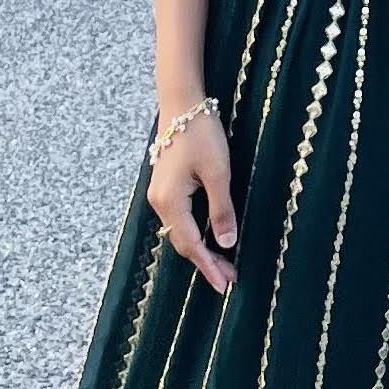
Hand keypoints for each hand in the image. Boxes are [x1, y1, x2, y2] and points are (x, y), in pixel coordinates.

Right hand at [149, 106, 236, 293]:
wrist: (182, 103)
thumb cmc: (201, 134)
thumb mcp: (218, 172)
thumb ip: (222, 209)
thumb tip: (226, 243)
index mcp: (170, 201)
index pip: (191, 244)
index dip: (208, 266)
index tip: (225, 285)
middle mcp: (159, 202)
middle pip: (183, 242)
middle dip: (206, 262)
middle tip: (229, 279)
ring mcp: (160, 195)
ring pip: (181, 232)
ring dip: (201, 249)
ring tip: (223, 263)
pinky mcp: (166, 187)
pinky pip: (180, 219)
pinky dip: (195, 233)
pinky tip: (209, 238)